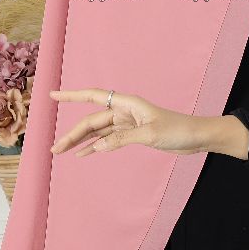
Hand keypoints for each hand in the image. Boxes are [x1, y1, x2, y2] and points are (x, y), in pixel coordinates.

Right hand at [49, 88, 206, 156]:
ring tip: (62, 152)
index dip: (72, 95)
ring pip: (98, 131)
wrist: (195, 137)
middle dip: (73, 133)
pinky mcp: (133, 134)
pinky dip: (96, 146)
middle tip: (55, 149)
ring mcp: (128, 123)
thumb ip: (123, 139)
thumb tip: (98, 146)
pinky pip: (108, 139)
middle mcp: (125, 111)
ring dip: (81, 141)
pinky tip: (83, 154)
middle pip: (92, 120)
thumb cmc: (178, 129)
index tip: (52, 95)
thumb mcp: (150, 134)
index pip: (94, 96)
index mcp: (128, 103)